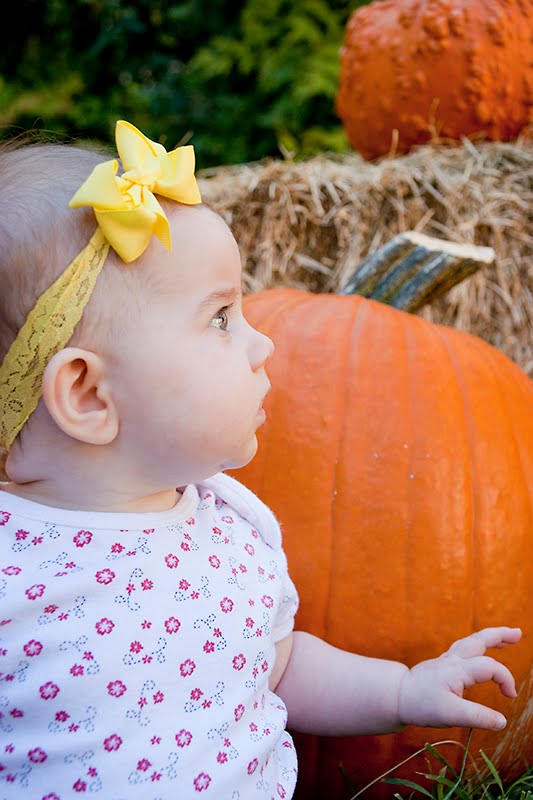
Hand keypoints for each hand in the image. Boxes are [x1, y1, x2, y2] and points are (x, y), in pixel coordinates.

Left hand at [397, 627, 521, 730]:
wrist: (396, 695)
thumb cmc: (421, 704)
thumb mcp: (451, 715)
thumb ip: (477, 716)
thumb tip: (502, 721)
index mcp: (458, 670)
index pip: (490, 667)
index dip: (506, 679)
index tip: (510, 697)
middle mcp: (453, 660)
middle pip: (479, 640)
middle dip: (499, 635)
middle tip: (518, 633)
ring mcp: (447, 660)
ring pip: (471, 642)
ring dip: (489, 638)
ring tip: (505, 638)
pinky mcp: (442, 665)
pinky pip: (463, 649)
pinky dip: (477, 646)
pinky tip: (480, 651)